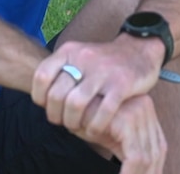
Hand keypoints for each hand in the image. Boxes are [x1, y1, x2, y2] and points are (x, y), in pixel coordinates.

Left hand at [30, 34, 162, 139]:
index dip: (39, 97)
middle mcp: (84, 58)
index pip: (41, 76)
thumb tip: (41, 98)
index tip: (47, 107)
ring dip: (72, 122)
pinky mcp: (122, 83)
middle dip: (56, 115)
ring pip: (75, 104)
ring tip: (77, 127)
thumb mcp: (79, 56)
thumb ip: (61, 71)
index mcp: (70, 51)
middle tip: (63, 122)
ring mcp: (104, 71)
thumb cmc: (104, 61)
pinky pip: (103, 111)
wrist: (140, 49)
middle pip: (56, 95)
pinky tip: (95, 130)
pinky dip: (95, 126)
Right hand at [76, 93, 166, 173]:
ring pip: (146, 159)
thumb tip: (146, 170)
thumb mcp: (112, 135)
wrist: (66, 104)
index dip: (153, 171)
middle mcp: (146, 107)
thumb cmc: (86, 119)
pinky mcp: (128, 120)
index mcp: (146, 110)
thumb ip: (129, 148)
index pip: (158, 149)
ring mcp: (138, 112)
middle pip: (155, 154)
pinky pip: (135, 158)